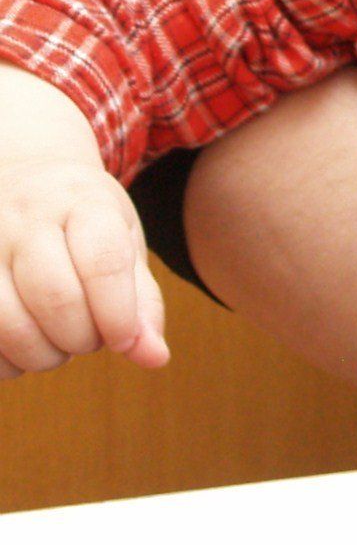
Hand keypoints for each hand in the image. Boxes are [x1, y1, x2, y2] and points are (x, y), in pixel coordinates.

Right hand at [0, 156, 167, 378]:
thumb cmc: (84, 222)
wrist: (23, 182)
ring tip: (59, 344)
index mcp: (82, 201)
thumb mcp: (123, 241)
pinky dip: (7, 362)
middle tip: (90, 338)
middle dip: (82, 338)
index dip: (118, 315)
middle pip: (56, 298)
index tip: (124, 339)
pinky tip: (24, 347)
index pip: (103, 262)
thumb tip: (154, 358)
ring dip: (43, 355)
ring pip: (10, 325)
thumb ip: (142, 301)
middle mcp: (26, 219)